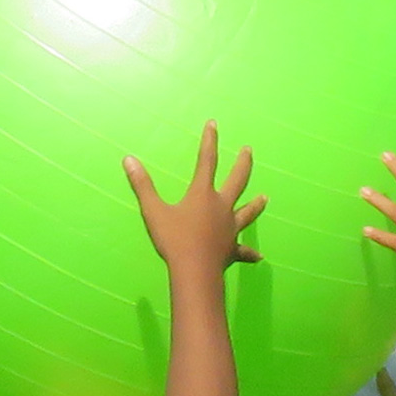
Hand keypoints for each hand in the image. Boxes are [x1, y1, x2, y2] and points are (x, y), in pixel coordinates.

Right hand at [126, 128, 262, 278]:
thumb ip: (142, 185)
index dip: (210, 140)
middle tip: (248, 150)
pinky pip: (243, 251)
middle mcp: (221, 207)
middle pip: (237, 180)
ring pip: (247, 213)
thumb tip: (129, 159)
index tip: (214, 123)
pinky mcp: (231, 249)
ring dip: (256, 205)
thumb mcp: (153, 211)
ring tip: (266, 198)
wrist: (195, 271)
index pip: (207, 160)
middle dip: (243, 163)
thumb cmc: (174, 240)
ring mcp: (230, 228)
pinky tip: (259, 257)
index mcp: (202, 194)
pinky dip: (250, 253)